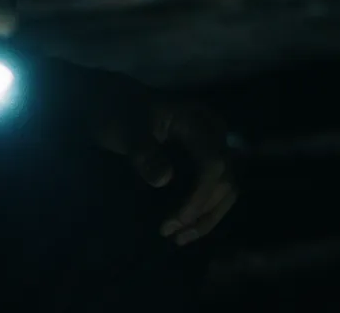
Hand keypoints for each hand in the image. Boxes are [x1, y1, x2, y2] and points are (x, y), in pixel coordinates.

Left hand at [93, 98, 239, 245]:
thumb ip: (143, 152)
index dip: (200, 196)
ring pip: (226, 188)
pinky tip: (183, 227)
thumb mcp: (125, 129)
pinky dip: (203, 210)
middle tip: (171, 233)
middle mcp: (213, 133)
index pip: (213, 163)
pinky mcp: (204, 159)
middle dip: (203, 211)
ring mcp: (211, 146)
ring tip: (179, 238)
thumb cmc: (119, 111)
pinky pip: (215, 188)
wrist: (114, 101)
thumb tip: (164, 180)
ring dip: (207, 216)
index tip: (175, 220)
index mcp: (197, 121)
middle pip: (225, 179)